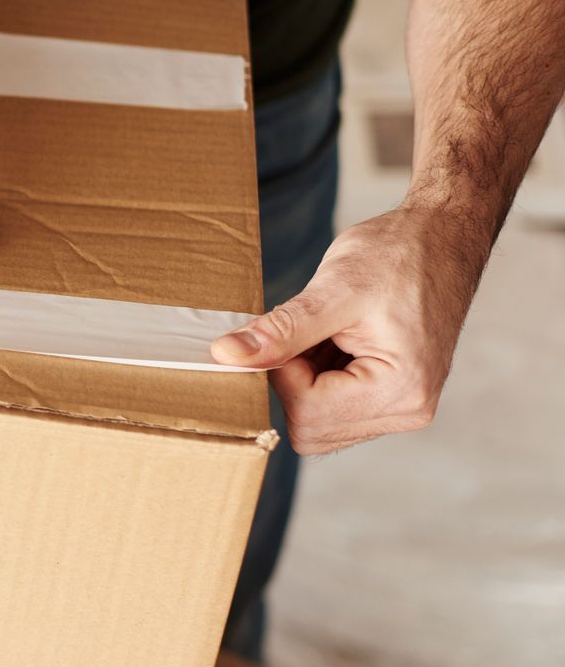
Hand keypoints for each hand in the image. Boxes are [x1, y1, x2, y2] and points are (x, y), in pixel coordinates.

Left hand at [209, 201, 487, 452]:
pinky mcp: (392, 399)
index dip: (283, 372)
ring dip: (306, 380)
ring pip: (318, 422)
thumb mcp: (333, 289)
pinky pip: (334, 409)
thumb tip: (225, 356)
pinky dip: (320, 378)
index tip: (296, 330)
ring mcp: (402, 408)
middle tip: (312, 332)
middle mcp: (408, 410)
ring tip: (330, 334)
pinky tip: (336, 341)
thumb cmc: (398, 256)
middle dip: (293, 380)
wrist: (441, 238)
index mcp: (400, 390)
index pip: (306, 413)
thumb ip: (280, 331)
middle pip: (310, 428)